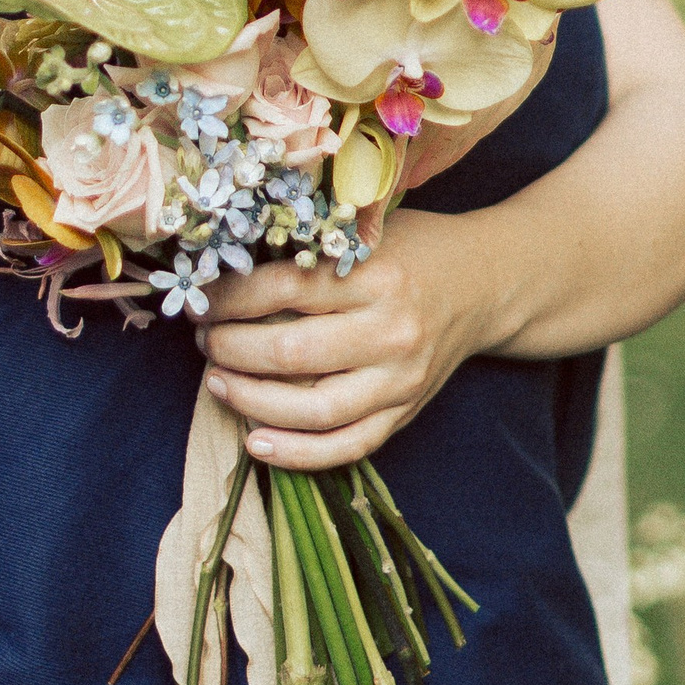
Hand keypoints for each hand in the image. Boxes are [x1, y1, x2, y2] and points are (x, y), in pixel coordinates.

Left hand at [192, 209, 506, 470]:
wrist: (486, 282)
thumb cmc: (413, 249)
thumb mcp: (366, 231)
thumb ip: (308, 249)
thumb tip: (221, 270)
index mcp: (376, 274)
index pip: (283, 288)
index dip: (227, 298)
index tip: (198, 297)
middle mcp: (391, 330)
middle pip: (292, 353)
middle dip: (230, 349)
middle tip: (203, 339)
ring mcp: (401, 379)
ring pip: (315, 409)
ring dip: (251, 400)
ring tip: (216, 382)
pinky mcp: (406, 411)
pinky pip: (348, 446)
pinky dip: (297, 453)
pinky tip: (255, 442)